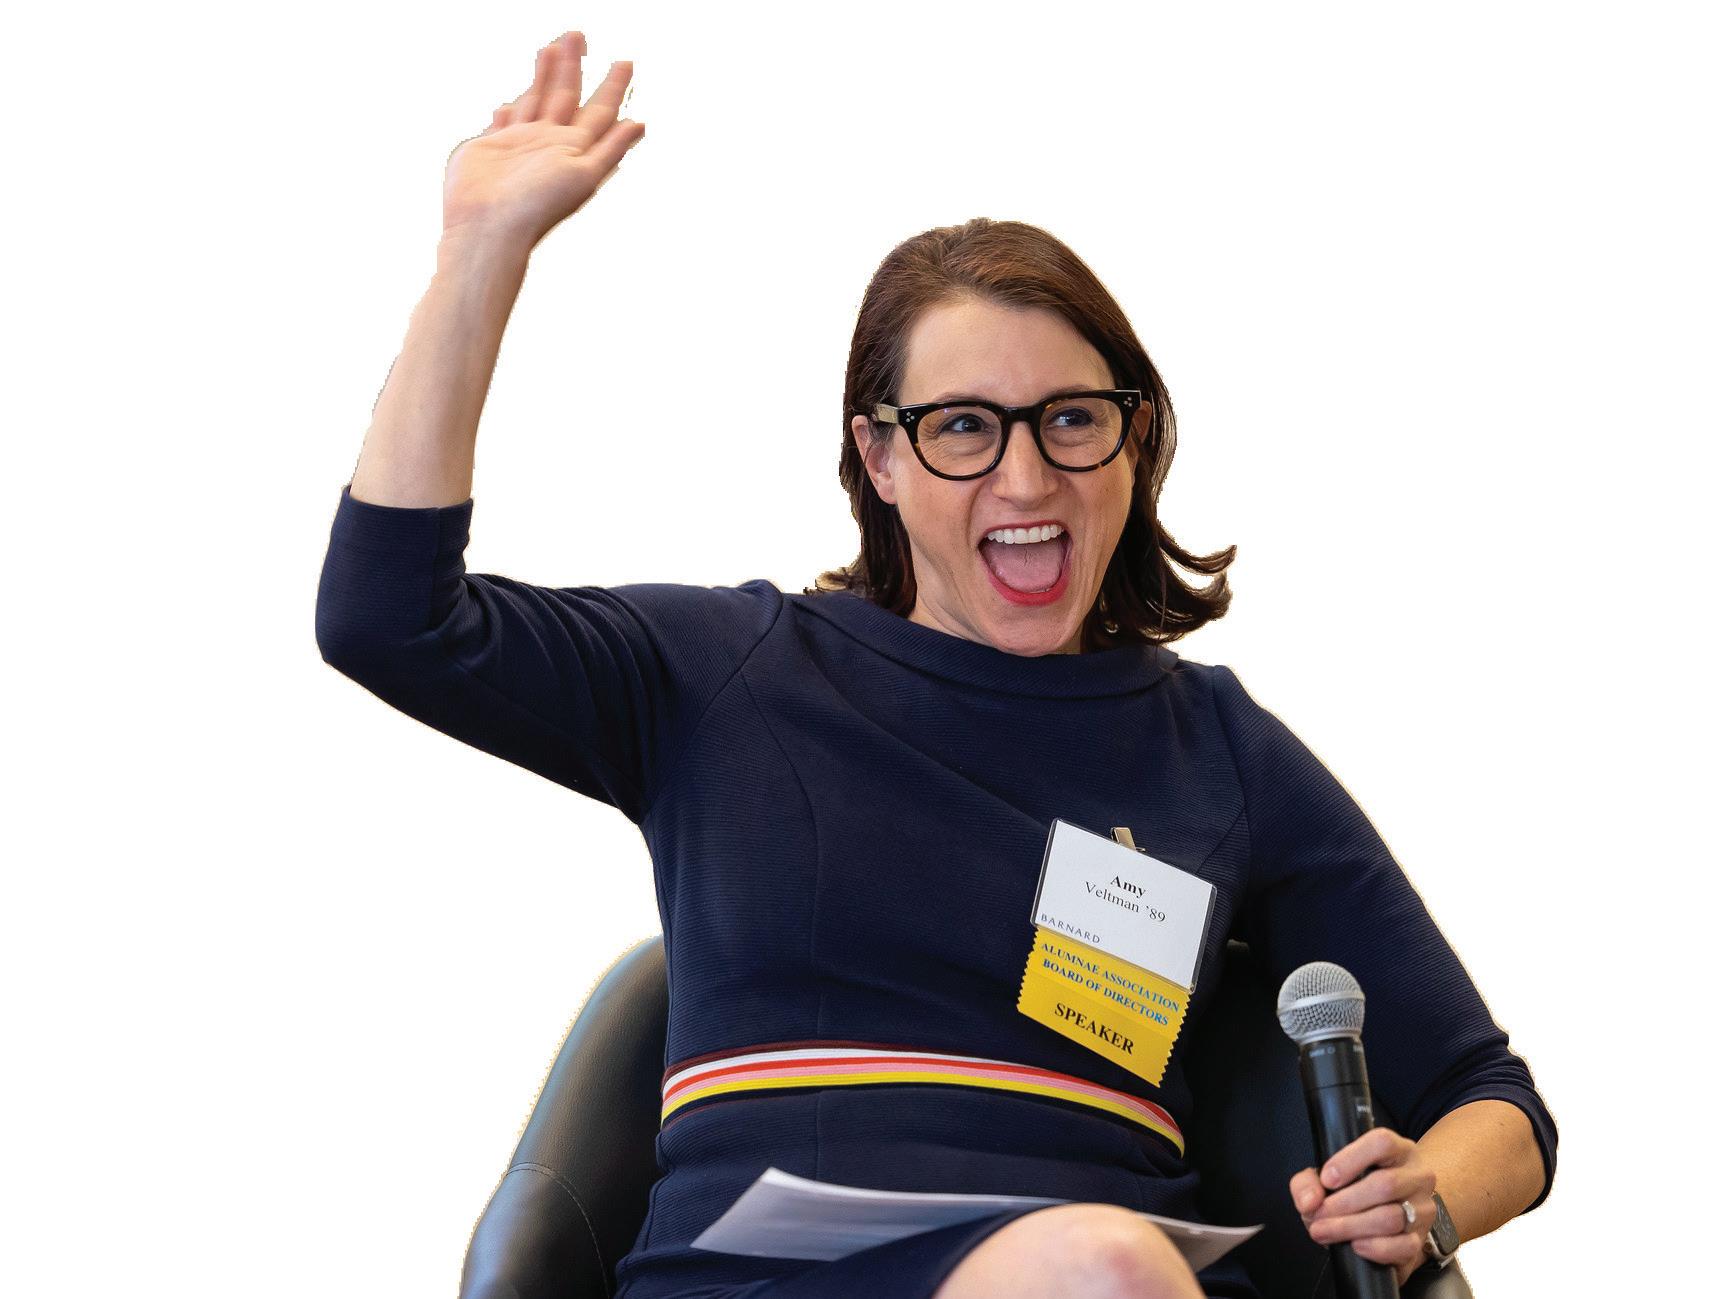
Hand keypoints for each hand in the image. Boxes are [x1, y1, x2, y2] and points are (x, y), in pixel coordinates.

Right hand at [440, 30, 645, 255]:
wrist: (489, 224)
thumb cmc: (537, 205)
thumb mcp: (583, 174)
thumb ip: (610, 147)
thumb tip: (640, 123)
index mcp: (576, 150)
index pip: (600, 111)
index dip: (614, 87)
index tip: (626, 61)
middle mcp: (551, 145)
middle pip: (566, 95)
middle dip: (574, 65)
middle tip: (579, 34)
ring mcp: (522, 144)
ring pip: (536, 99)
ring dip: (545, 74)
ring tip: (552, 47)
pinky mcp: (493, 146)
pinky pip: (507, 120)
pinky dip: (512, 109)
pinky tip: (512, 102)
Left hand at [1288, 1127, 1436, 1288]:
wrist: (1387, 1218)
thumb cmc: (1353, 1189)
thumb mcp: (1327, 1177)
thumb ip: (1308, 1183)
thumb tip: (1309, 1201)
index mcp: (1397, 1150)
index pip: (1382, 1143)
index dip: (1351, 1160)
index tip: (1327, 1179)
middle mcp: (1417, 1176)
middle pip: (1386, 1185)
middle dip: (1344, 1202)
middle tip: (1318, 1214)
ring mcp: (1422, 1209)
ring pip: (1392, 1217)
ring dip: (1352, 1226)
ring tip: (1325, 1230)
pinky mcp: (1421, 1240)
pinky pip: (1404, 1246)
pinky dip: (1375, 1248)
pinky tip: (1355, 1245)